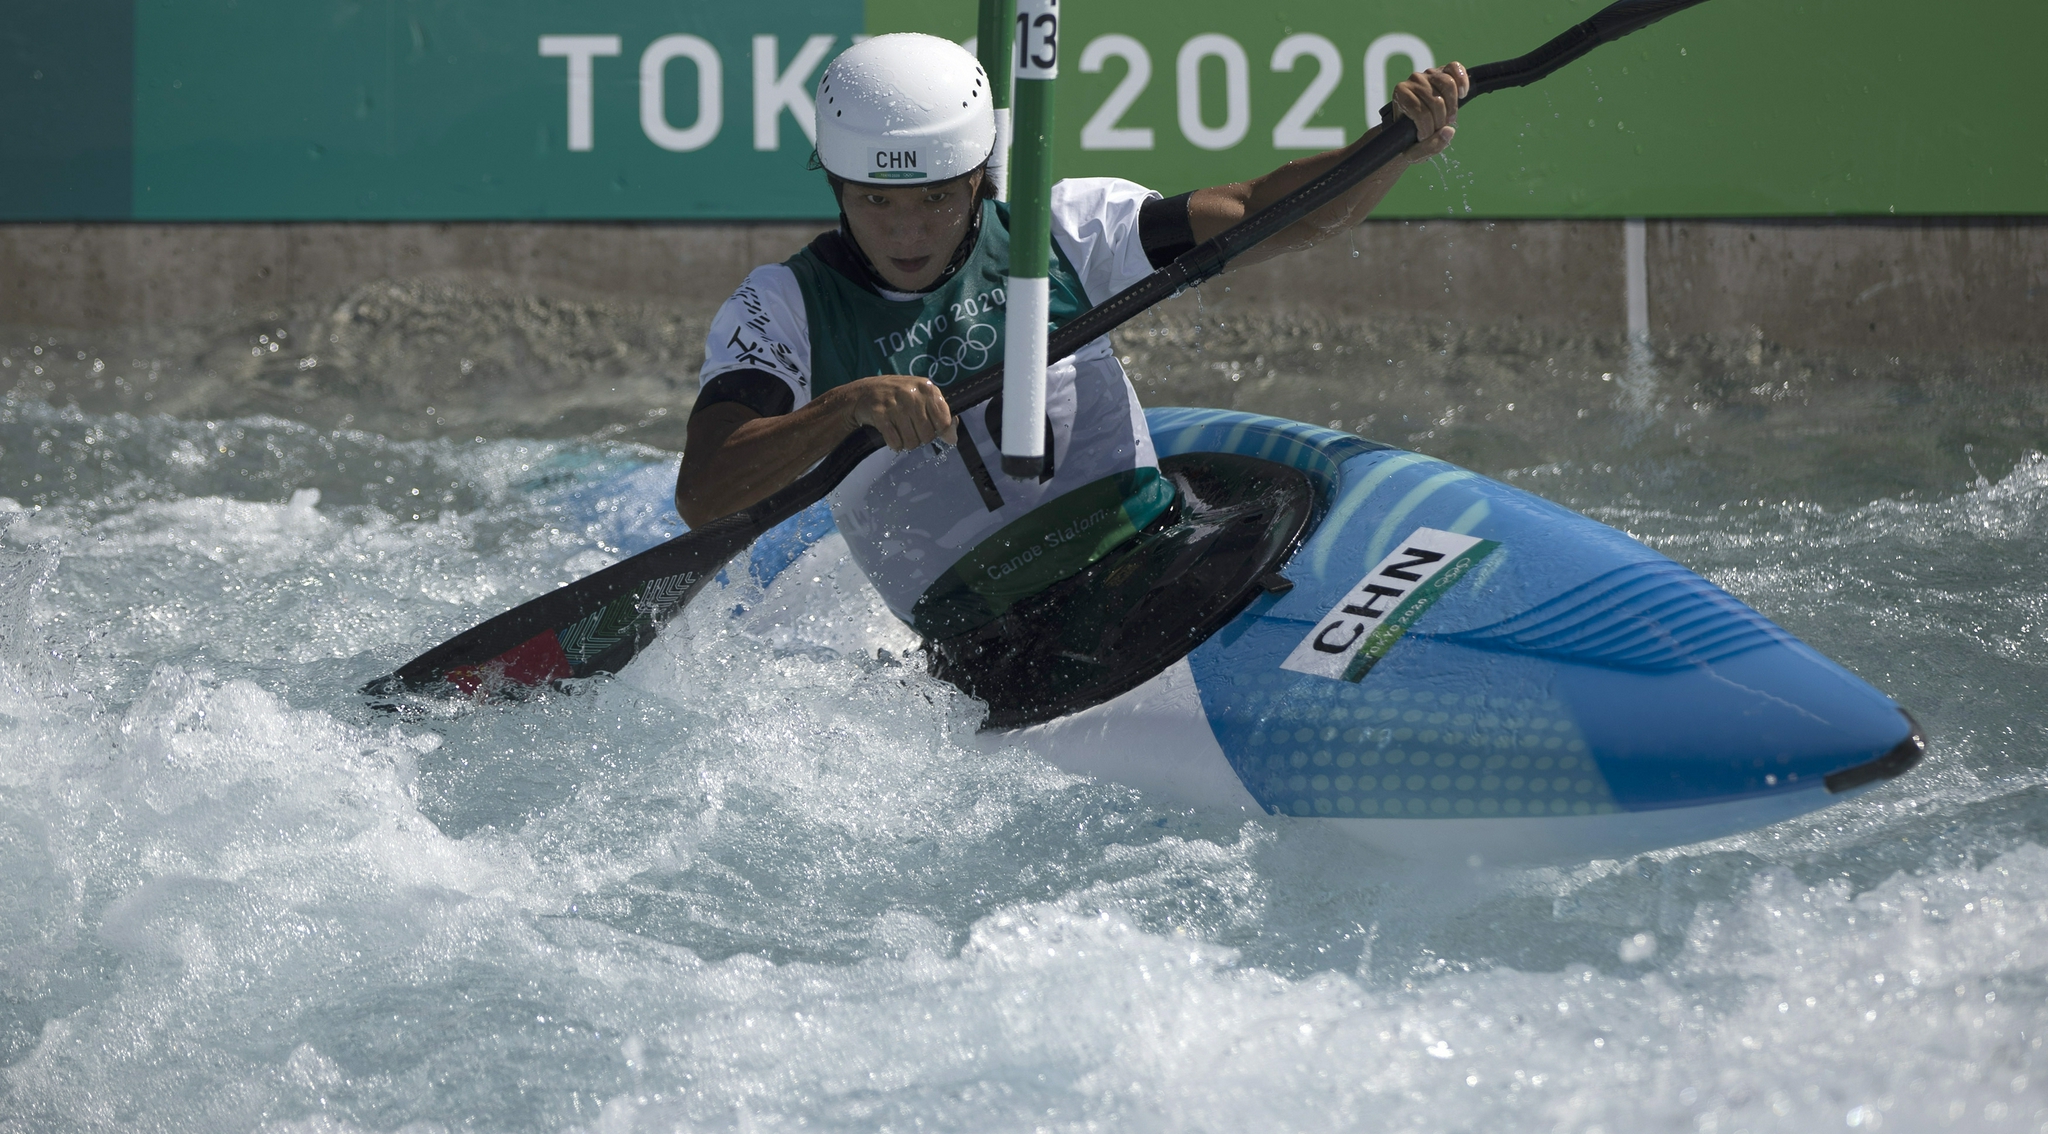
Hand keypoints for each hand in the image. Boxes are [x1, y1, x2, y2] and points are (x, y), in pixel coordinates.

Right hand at [836, 373, 957, 450]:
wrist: (865, 392)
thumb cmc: (899, 396)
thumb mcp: (922, 398)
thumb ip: (940, 415)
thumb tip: (952, 438)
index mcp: (927, 388)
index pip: (944, 421)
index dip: (940, 431)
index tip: (931, 428)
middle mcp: (912, 394)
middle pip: (928, 435)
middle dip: (920, 438)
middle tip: (911, 429)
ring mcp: (895, 404)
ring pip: (912, 442)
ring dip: (907, 443)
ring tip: (901, 432)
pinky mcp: (879, 414)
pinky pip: (895, 442)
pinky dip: (894, 444)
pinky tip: (891, 435)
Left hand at [1393, 62, 1468, 161]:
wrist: (1409, 125)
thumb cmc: (1410, 138)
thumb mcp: (1415, 151)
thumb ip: (1429, 147)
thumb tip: (1449, 130)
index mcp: (1401, 94)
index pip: (1421, 112)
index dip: (1427, 129)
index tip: (1424, 138)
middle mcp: (1413, 80)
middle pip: (1437, 101)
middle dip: (1440, 121)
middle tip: (1438, 129)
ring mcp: (1428, 74)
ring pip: (1448, 85)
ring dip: (1452, 108)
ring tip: (1449, 118)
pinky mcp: (1442, 71)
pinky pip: (1455, 68)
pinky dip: (1462, 81)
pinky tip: (1463, 94)